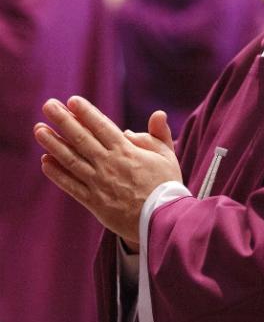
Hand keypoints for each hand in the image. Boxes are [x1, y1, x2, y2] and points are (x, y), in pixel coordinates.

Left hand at [33, 97, 181, 246]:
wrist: (162, 221)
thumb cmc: (166, 185)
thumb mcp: (168, 155)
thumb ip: (159, 133)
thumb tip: (156, 114)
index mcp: (126, 151)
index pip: (101, 126)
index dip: (86, 113)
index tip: (71, 100)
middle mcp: (108, 164)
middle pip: (81, 139)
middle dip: (63, 120)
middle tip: (48, 105)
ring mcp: (99, 183)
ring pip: (71, 160)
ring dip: (53, 144)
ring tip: (39, 129)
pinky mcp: (94, 203)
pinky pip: (71, 186)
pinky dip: (57, 174)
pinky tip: (45, 161)